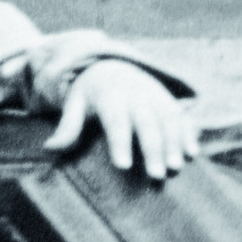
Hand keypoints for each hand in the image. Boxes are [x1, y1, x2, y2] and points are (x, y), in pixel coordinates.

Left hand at [51, 57, 194, 181]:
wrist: (114, 65)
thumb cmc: (91, 94)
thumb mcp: (75, 104)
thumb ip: (67, 126)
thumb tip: (48, 148)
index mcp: (110, 96)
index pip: (115, 120)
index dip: (119, 143)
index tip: (122, 167)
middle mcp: (136, 94)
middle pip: (146, 123)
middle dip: (152, 149)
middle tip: (155, 176)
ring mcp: (156, 96)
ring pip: (168, 120)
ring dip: (174, 144)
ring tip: (175, 168)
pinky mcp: (169, 101)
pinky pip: (182, 117)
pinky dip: (189, 134)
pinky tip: (193, 155)